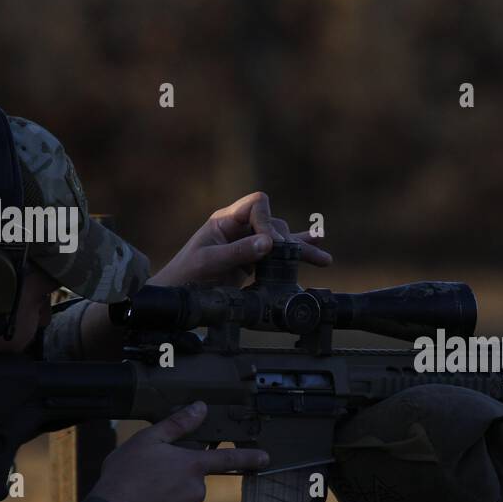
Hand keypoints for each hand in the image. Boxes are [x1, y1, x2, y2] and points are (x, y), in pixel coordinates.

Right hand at [91, 402, 268, 501]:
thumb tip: (200, 408)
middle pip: (192, 485)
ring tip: (142, 501)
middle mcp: (197, 492)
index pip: (228, 459)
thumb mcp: (148, 440)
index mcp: (192, 466)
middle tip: (148, 483)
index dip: (249, 457)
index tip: (266, 457)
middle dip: (176, 484)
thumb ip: (177, 425)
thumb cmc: (125, 475)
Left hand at [149, 191, 331, 288]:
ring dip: (301, 249)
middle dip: (286, 239)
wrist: (178, 296)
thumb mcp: (208, 263)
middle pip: (273, 222)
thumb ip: (238, 252)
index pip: (257, 205)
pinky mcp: (252, 260)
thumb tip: (269, 243)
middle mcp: (239, 228)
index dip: (268, 222)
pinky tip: (317, 246)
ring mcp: (247, 244)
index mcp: (225, 220)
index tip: (270, 245)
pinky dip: (297, 252)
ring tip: (323, 259)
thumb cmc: (186, 276)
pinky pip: (279, 253)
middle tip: (290, 258)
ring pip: (281, 240)